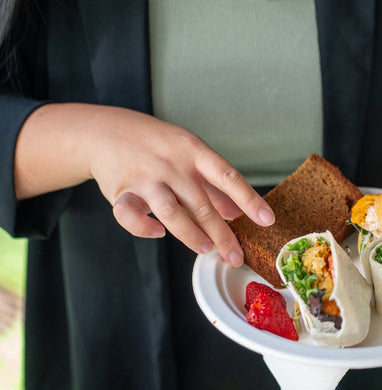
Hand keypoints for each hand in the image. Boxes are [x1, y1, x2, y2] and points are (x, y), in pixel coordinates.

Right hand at [81, 107, 273, 264]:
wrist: (107, 131)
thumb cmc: (156, 144)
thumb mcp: (189, 153)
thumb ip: (213, 183)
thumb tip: (237, 212)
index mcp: (194, 151)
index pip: (228, 176)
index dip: (249, 200)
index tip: (267, 220)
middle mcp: (171, 164)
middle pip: (202, 203)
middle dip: (222, 234)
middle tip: (235, 257)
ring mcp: (145, 177)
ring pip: (170, 212)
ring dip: (190, 234)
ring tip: (205, 249)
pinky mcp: (120, 191)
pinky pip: (130, 216)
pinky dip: (144, 228)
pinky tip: (158, 234)